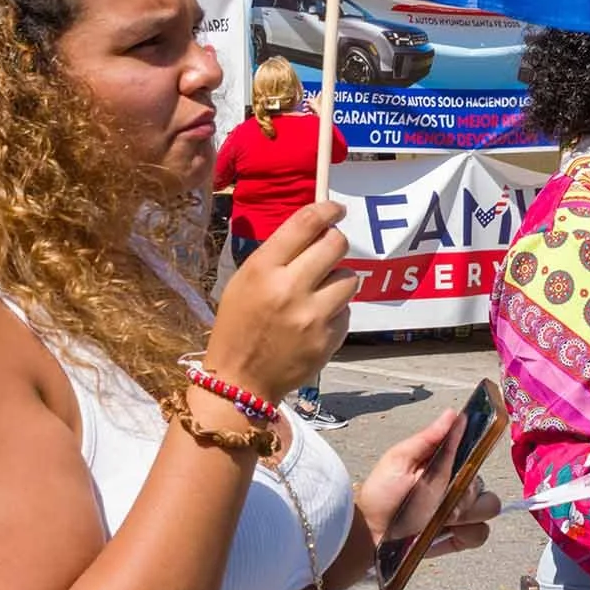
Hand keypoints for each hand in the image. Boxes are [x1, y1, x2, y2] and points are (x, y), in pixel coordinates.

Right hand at [207, 200, 356, 398]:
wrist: (240, 380)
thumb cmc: (239, 324)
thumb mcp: (244, 281)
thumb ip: (279, 255)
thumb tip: (317, 229)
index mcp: (263, 269)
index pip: (305, 224)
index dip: (327, 209)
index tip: (336, 209)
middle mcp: (290, 289)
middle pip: (336, 244)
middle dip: (336, 242)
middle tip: (328, 250)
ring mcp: (312, 316)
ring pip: (349, 277)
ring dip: (338, 279)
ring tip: (318, 293)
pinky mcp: (328, 339)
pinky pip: (346, 310)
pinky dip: (335, 311)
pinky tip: (315, 321)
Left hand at [355, 409, 498, 559]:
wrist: (368, 531)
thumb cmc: (380, 493)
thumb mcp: (399, 460)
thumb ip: (428, 439)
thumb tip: (452, 414)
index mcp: (448, 466)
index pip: (478, 456)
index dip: (475, 459)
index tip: (459, 467)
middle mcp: (459, 489)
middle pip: (486, 485)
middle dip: (468, 494)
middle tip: (443, 500)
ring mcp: (461, 515)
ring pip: (489, 509)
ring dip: (469, 514)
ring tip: (442, 518)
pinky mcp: (459, 539)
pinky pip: (480, 534)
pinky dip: (466, 534)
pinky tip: (445, 532)